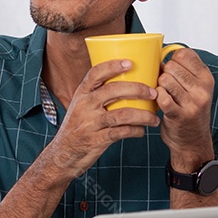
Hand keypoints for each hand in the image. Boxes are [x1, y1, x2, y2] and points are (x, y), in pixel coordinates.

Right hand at [42, 59, 159, 180]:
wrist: (63, 155)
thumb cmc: (76, 128)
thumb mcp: (80, 107)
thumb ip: (96, 96)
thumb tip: (125, 82)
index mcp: (81, 94)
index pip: (96, 73)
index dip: (113, 66)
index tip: (130, 62)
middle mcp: (85, 106)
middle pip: (113, 90)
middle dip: (137, 89)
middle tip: (153, 92)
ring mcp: (90, 123)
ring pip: (122, 114)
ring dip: (143, 116)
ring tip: (154, 118)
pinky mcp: (97, 140)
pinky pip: (121, 133)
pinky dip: (135, 131)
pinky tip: (141, 131)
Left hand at [156, 48, 215, 170]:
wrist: (192, 141)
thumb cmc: (190, 110)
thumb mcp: (197, 88)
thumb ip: (186, 70)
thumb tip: (161, 51)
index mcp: (206, 78)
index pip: (184, 54)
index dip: (173, 59)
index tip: (173, 69)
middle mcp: (202, 89)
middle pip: (172, 66)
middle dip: (164, 73)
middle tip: (167, 85)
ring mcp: (192, 103)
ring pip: (165, 80)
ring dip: (159, 86)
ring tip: (165, 94)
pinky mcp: (179, 115)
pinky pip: (161, 96)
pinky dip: (157, 97)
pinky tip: (160, 102)